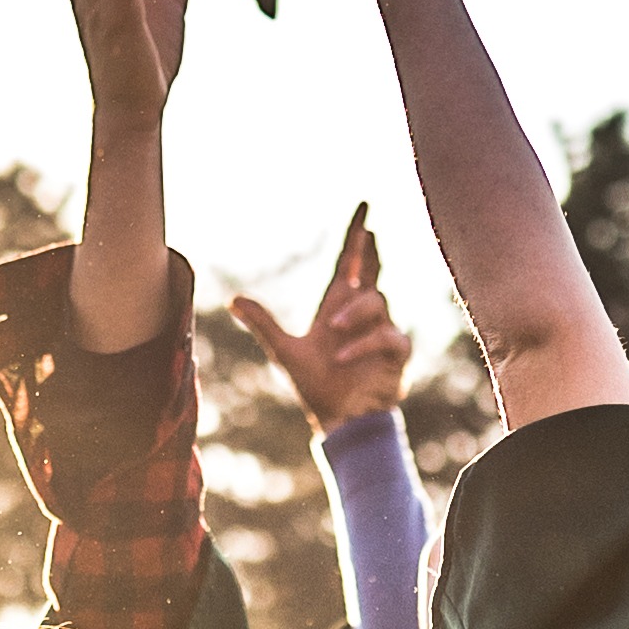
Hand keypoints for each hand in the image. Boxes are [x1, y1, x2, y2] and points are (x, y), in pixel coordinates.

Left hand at [231, 206, 413, 429]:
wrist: (340, 419)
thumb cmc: (316, 385)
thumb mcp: (285, 351)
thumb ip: (263, 323)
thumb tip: (233, 299)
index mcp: (337, 305)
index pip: (349, 262)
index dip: (357, 235)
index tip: (364, 209)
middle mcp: (361, 312)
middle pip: (371, 271)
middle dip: (371, 250)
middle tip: (369, 230)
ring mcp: (381, 329)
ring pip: (374, 301)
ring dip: (353, 314)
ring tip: (332, 334)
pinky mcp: (396, 352)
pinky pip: (386, 335)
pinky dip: (364, 343)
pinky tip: (344, 358)